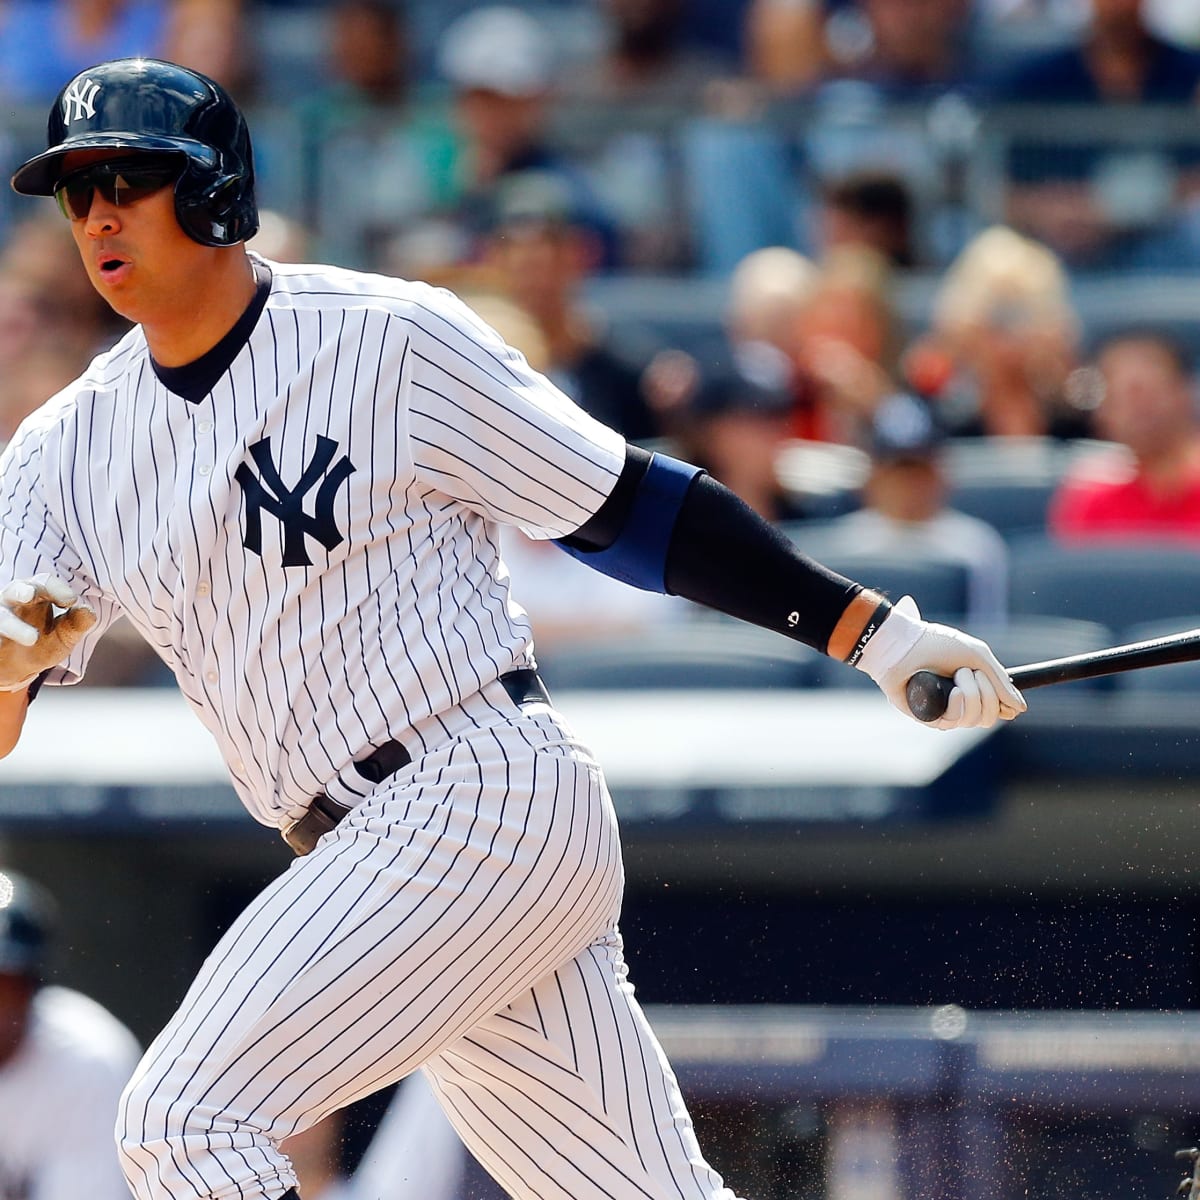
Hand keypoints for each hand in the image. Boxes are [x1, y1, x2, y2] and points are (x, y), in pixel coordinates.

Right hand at [0, 575, 96, 691]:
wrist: (18, 668)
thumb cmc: (45, 642)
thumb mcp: (66, 634)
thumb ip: (78, 623)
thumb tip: (88, 611)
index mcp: (37, 594)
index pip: (45, 582)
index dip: (57, 589)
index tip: (71, 601)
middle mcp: (13, 601)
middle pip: (17, 589)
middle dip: (23, 590)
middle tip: (30, 595)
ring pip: (1, 617)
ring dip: (13, 626)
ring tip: (32, 639)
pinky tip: (3, 645)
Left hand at [855, 596, 1025, 729]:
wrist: (903, 644)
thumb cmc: (936, 644)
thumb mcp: (976, 656)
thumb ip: (1000, 680)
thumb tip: (1020, 708)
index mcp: (970, 688)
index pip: (995, 709)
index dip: (1004, 705)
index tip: (1006, 695)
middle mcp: (957, 703)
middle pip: (988, 718)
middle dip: (988, 694)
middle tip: (972, 673)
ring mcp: (942, 711)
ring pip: (974, 720)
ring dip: (973, 695)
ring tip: (957, 675)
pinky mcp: (927, 716)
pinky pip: (954, 722)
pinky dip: (959, 705)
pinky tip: (953, 692)